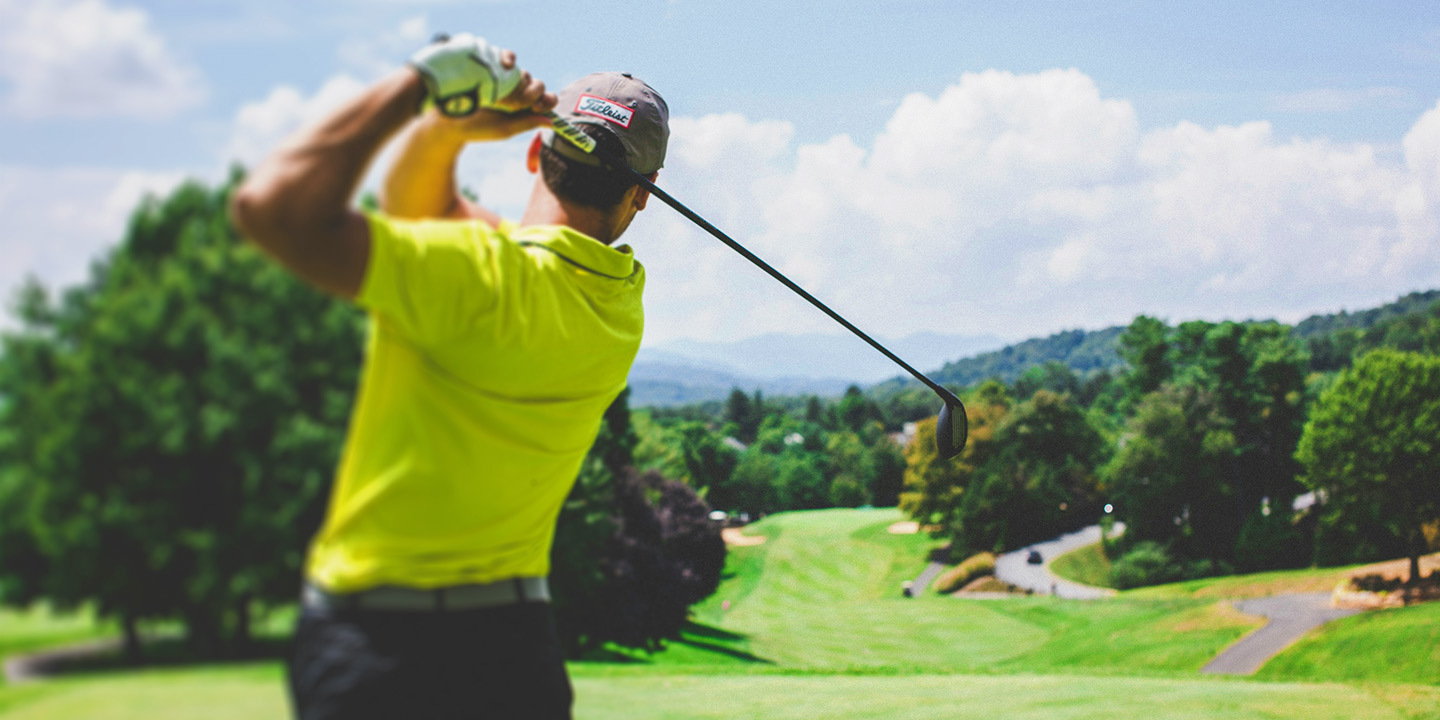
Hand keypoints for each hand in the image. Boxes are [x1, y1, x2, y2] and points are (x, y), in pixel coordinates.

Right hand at [413, 42, 557, 142]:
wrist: (448, 119)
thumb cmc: (476, 128)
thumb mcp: (504, 129)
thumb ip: (526, 124)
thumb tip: (550, 121)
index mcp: (524, 109)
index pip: (546, 99)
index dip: (547, 100)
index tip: (537, 106)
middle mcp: (517, 93)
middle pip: (538, 85)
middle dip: (530, 94)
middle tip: (512, 105)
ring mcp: (505, 79)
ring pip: (525, 73)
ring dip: (518, 84)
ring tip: (500, 97)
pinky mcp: (492, 67)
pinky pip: (509, 57)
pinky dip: (510, 58)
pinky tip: (506, 65)